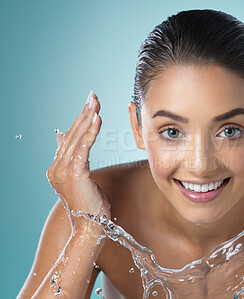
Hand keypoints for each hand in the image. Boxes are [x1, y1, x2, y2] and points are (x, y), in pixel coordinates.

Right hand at [46, 91, 110, 222]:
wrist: (90, 228)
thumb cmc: (90, 206)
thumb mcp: (79, 178)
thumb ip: (71, 158)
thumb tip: (62, 138)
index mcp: (57, 168)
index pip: (70, 138)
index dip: (80, 120)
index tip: (89, 104)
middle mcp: (56, 167)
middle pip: (72, 134)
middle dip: (84, 113)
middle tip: (93, 96)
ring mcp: (62, 170)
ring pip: (77, 138)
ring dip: (88, 118)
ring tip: (96, 102)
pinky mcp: (74, 173)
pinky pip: (84, 147)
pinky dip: (91, 132)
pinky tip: (98, 118)